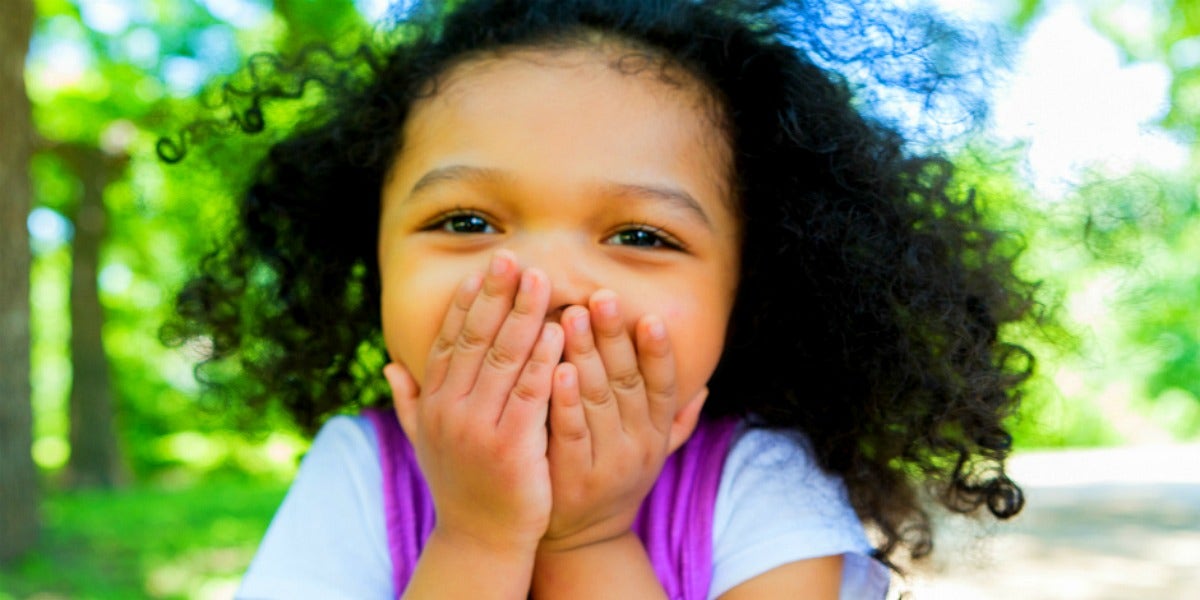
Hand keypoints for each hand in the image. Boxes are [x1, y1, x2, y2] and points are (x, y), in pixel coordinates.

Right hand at [384, 251, 563, 553]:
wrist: (479, 540)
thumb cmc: (461, 487)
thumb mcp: (426, 442)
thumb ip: (410, 402)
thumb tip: (390, 368)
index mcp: (433, 403)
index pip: (449, 340)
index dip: (467, 302)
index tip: (483, 268)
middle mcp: (449, 409)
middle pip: (475, 339)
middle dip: (495, 295)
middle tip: (513, 257)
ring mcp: (478, 427)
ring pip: (503, 358)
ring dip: (523, 315)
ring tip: (541, 279)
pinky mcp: (511, 445)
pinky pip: (530, 392)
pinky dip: (543, 359)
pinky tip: (557, 331)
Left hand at [540, 290, 705, 552]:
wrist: (583, 541)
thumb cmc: (613, 478)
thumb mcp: (653, 450)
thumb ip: (677, 419)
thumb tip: (705, 385)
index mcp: (656, 432)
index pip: (663, 385)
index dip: (659, 352)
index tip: (651, 316)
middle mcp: (638, 445)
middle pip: (628, 382)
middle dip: (614, 336)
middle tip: (601, 296)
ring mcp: (607, 462)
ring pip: (599, 400)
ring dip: (586, 354)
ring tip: (572, 315)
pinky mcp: (573, 477)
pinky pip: (571, 432)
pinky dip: (566, 399)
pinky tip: (555, 368)